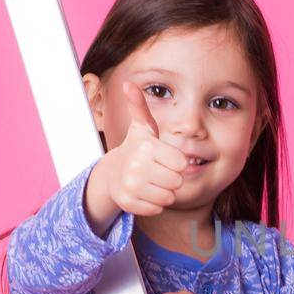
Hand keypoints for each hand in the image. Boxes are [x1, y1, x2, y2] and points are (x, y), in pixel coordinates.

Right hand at [84, 80, 189, 233]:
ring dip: (164, 192)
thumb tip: (128, 84)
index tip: (165, 159)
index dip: (177, 163)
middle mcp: (136, 167)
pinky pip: (156, 209)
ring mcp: (130, 186)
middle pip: (177, 181)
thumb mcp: (142, 128)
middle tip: (159, 172)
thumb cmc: (136, 149)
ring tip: (153, 182)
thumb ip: (139, 106)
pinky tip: (145, 193)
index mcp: (146, 147)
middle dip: (172, 179)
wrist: (111, 173)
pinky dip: (154, 204)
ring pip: (168, 197)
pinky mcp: (127, 203)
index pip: (182, 163)